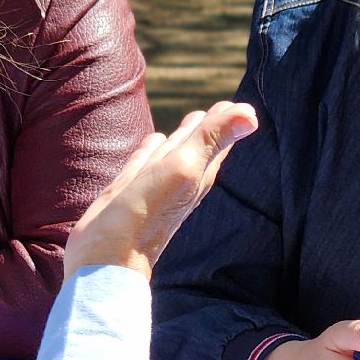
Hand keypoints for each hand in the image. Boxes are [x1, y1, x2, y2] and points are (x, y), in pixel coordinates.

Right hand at [63, 102, 256, 278]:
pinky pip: (145, 162)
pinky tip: (152, 141)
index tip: (238, 104)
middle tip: (220, 109)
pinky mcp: (130, 190)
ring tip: (191, 120)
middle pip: (199, 145)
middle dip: (210, 126)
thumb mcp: (184, 167)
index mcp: (198, 172)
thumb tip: (250, 114)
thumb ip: (212, 138)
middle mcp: (180, 178)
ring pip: (172, 152)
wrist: (109, 255)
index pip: (219, 139)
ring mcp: (154, 185)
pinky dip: (151, 149)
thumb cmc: (147, 212)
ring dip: (181, 136)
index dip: (228, 120)